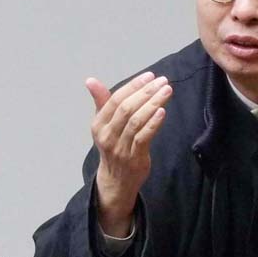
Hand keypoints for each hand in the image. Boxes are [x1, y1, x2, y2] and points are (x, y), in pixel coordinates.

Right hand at [86, 71, 172, 236]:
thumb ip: (102, 102)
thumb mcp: (104, 125)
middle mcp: (107, 135)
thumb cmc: (113, 146)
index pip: (115, 100)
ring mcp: (120, 147)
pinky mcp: (134, 157)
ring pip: (136, 121)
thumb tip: (90, 80)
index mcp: (98, 124)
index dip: (133, 86)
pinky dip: (153, 123)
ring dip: (153, 104)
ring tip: (167, 91)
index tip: (150, 76)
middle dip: (146, 92)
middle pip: (126, 108)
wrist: (116, 180)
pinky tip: (162, 111)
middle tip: (163, 81)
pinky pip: (144, 137)